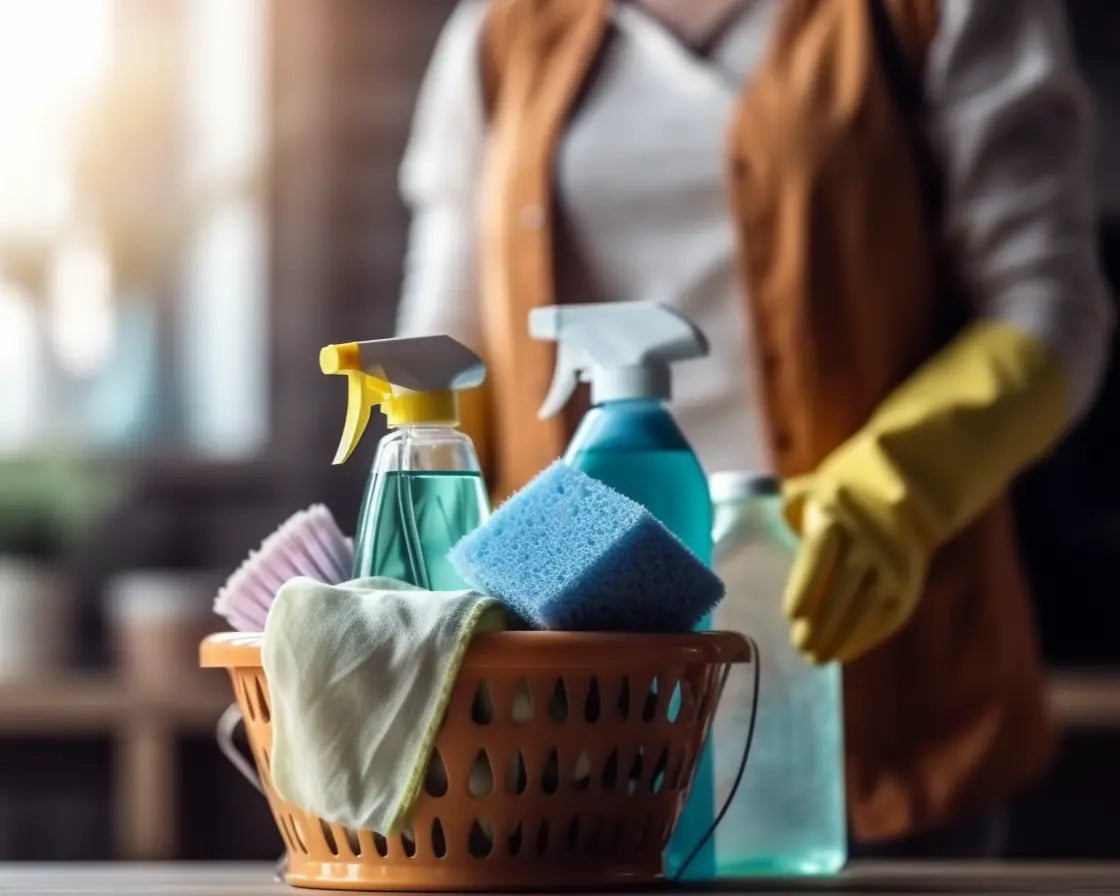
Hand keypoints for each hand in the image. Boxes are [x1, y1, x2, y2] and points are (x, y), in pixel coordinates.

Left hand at [781, 476, 927, 663]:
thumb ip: (777, 512)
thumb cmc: (834, 497)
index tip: (790, 614)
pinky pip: (887, 616)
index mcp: (834, 516)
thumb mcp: (808, 492)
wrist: (901, 490)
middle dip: (822, 622)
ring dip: (842, 637)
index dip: (806, 585)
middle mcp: (867, 541)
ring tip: (816, 658)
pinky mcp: (907, 582)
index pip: (820, 553)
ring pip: (867, 606)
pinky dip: (865, 638)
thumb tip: (733, 527)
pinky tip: (843, 652)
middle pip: (843, 587)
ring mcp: (891, 563)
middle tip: (799, 647)